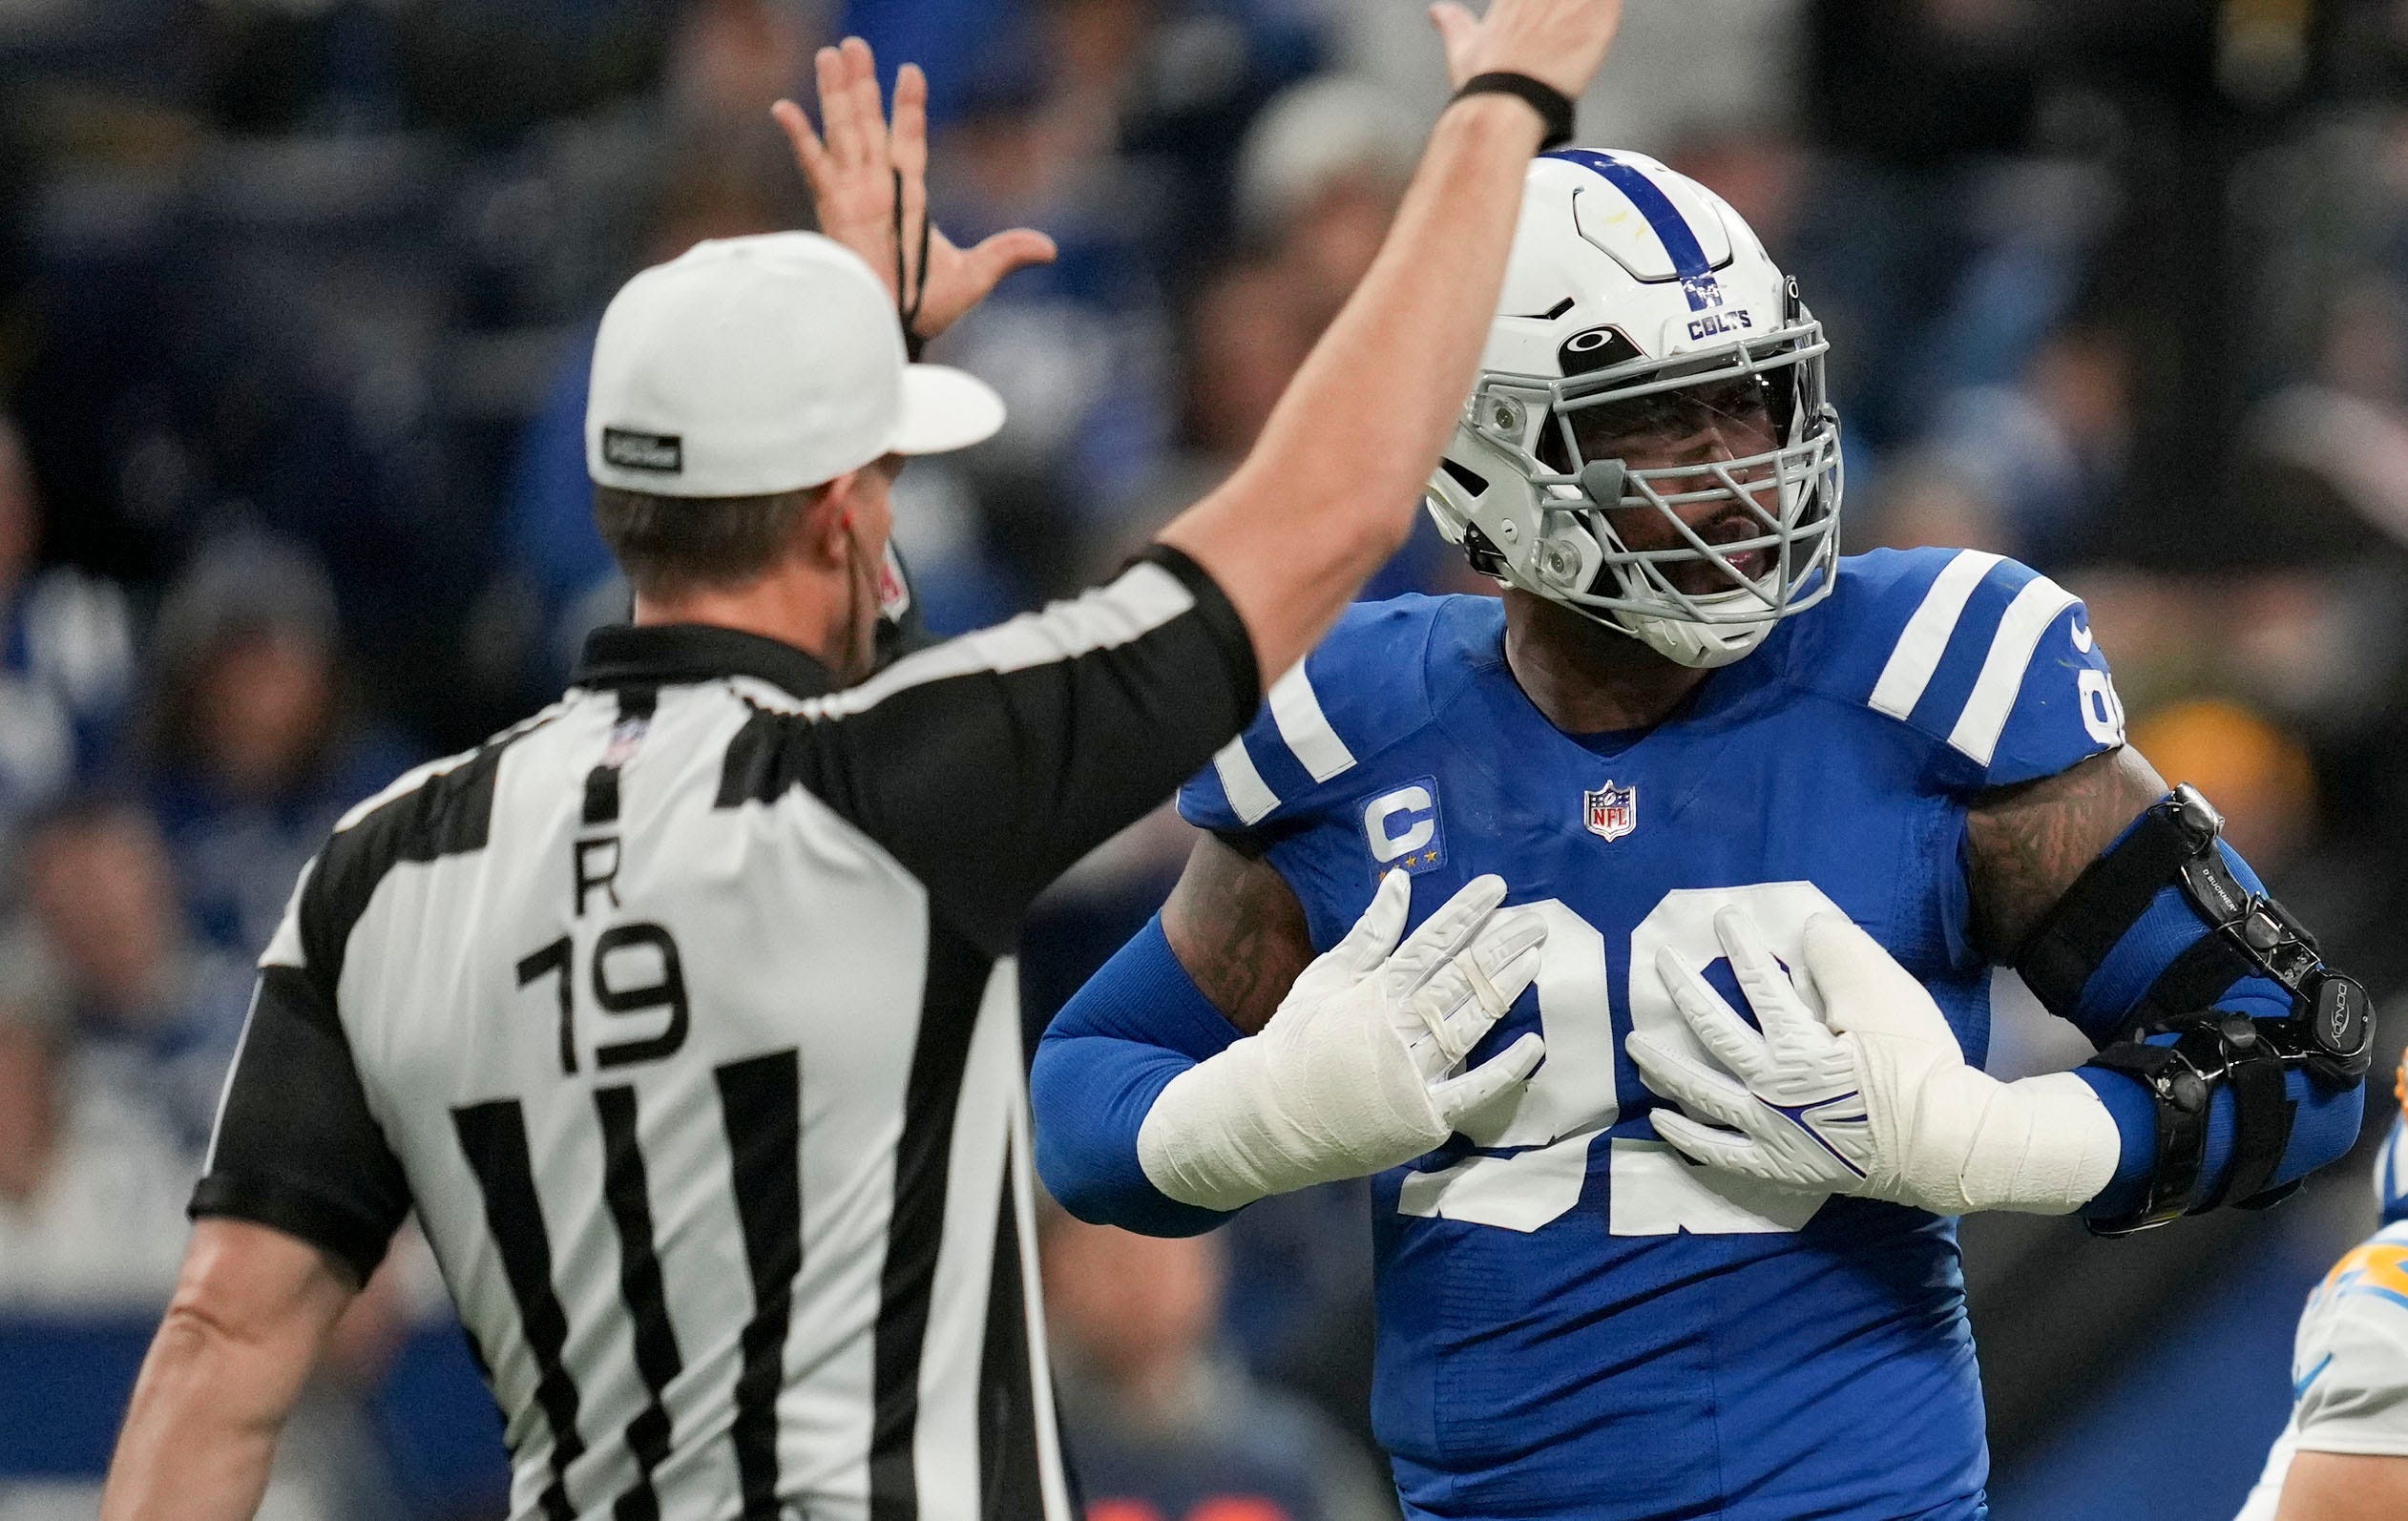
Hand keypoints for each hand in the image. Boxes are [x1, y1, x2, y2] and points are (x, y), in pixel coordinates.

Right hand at [772, 37, 1055, 342]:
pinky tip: (784, 108)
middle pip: (869, 124)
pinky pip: (814, 168)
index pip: (909, 140)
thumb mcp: (975, 276)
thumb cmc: (928, 308)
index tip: (911, 72)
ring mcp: (853, 196)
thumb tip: (1050, 249)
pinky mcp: (833, 211)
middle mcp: (878, 188)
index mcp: (910, 195)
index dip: (909, 107)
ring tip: (829, 55)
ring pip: (843, 133)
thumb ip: (1005, 254)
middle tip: (853, 45)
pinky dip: (800, 138)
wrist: (897, 334)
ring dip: (835, 95)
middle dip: (862, 85)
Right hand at [1137, 871, 1547, 1210]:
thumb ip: (1369, 935)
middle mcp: (1400, 1027)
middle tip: (1536, 919)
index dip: (1466, 914)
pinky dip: (1506, 1068)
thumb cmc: (1295, 1043)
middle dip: (1500, 945)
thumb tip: (1399, 881)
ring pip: (1471, 1022)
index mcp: (1375, 992)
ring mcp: (1415, 1073)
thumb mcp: (1324, 979)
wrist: (1270, 1119)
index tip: (1497, 887)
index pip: (1430, 944)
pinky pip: (1474, 1089)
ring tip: (1536, 958)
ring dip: (1506, 989)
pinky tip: (1534, 1043)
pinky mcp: (1426, 1115)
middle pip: (1460, 978)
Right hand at [1430, 0, 1625, 96]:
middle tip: (1562, 24)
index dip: (1544, 7)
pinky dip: (1609, 11)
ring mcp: (1574, 3)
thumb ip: (1454, 23)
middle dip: (1566, 7)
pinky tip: (1598, 30)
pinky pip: (1614, 2)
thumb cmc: (1487, 83)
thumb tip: (1439, 13)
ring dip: (1586, 10)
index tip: (1544, 14)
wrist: (1506, 107)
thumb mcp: (1463, 48)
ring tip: (1576, 28)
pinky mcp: (1599, 21)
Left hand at [1626, 907, 2119, 1216]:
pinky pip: (1719, 1153)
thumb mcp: (1888, 997)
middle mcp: (1769, 1086)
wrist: (1947, 1145)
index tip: (1722, 918)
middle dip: (1683, 991)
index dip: (1739, 945)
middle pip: (1712, 1031)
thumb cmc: (1918, 1067)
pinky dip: (1687, 1137)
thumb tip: (1807, 928)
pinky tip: (1663, 1121)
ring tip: (1635, 1045)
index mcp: (1795, 1042)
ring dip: (1664, 1065)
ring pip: (1701, 1092)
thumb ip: (1841, 957)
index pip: (1757, 982)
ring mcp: (1768, 1131)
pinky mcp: (1777, 1165)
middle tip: (1659, 963)